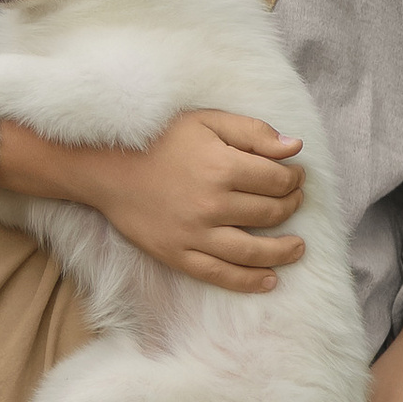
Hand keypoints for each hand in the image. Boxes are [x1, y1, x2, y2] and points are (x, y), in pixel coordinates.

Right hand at [63, 110, 306, 294]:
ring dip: (283, 251)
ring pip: (253, 251)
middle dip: (290, 206)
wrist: (105, 166)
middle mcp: (212, 204)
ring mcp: (194, 233)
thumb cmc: (158, 139)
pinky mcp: (176, 253)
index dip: (294, 178)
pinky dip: (248, 280)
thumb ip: (253, 132)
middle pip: (270, 213)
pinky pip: (219, 274)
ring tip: (297, 248)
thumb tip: (296, 148)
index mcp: (222, 167)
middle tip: (293, 201)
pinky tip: (269, 280)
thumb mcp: (206, 121)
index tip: (295, 177)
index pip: (278, 180)